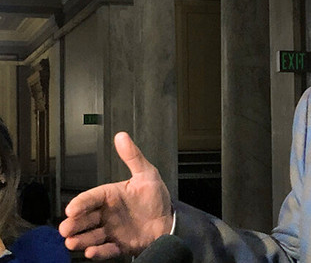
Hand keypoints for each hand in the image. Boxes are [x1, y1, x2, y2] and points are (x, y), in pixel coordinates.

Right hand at [58, 132, 173, 259]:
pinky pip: (106, 250)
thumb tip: (122, 136)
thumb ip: (133, 157)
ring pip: (91, 236)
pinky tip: (91, 252)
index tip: (71, 209)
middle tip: (66, 228)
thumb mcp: (147, 174)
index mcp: (110, 196)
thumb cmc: (155, 197)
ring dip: (81, 239)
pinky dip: (98, 252)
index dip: (80, 203)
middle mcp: (107, 214)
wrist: (169, 221)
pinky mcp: (119, 245)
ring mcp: (111, 230)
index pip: (91, 198)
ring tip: (73, 242)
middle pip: (85, 219)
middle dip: (74, 224)